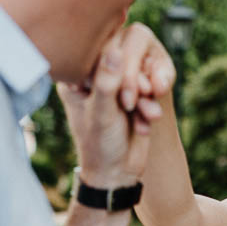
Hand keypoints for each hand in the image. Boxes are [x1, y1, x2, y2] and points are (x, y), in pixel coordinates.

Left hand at [58, 25, 174, 187]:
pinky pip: (150, 89)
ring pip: (140, 73)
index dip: (117, 64)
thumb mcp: (101, 114)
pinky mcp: (134, 98)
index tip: (121, 92)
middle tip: (132, 102)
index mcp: (76, 78)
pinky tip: (145, 126)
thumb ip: (107, 83)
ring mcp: (116, 88)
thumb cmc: (100, 146)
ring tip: (145, 115)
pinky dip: (150, 106)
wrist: (118, 174)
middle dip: (134, 79)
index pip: (99, 51)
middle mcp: (95, 78)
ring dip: (146, 94)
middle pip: (123, 58)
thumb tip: (115, 51)